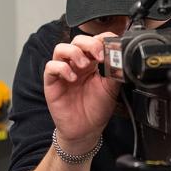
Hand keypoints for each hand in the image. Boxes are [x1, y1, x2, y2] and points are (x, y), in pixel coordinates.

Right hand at [44, 32, 120, 153]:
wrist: (86, 130)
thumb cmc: (97, 109)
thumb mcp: (111, 88)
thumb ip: (115, 70)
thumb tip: (120, 56)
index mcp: (92, 62)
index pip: (94, 40)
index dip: (101, 40)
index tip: (111, 48)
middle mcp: (76, 63)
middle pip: (77, 40)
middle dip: (89, 43)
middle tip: (98, 55)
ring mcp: (63, 71)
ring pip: (61, 48)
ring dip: (74, 53)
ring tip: (84, 65)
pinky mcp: (52, 82)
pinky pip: (51, 66)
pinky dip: (61, 68)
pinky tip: (72, 78)